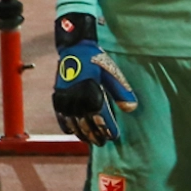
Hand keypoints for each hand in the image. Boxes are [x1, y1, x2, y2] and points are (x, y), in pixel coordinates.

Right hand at [53, 13, 137, 145]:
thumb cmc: (97, 60)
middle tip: (103, 143)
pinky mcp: (57, 97)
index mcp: (92, 94)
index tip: (114, 137)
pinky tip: (74, 132)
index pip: (102, 119)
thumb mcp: (113, 73)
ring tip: (90, 141)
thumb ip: (122, 92)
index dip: (108, 130)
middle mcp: (77, 100)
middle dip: (96, 135)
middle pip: (87, 125)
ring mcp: (65, 99)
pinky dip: (67, 126)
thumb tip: (132, 108)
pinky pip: (61, 117)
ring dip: (83, 134)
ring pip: (74, 124)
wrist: (75, 48)